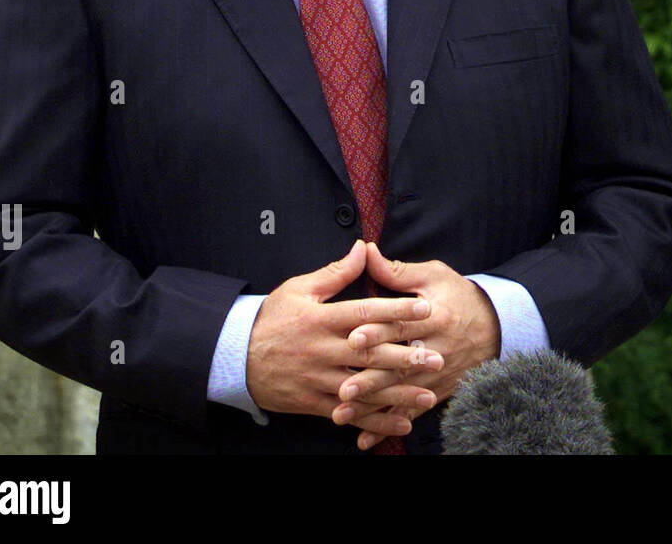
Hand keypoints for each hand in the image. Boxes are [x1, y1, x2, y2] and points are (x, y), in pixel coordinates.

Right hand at [244, 240, 445, 427]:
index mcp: (322, 318)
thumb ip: (336, 272)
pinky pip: (349, 413)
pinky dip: (375, 421)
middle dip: (406, 357)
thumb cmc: (272, 318)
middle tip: (438, 358)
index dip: (397, 310)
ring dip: (397, 394)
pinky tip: (400, 424)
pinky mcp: (314, 402)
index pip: (365, 312)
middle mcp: (323, 350)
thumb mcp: (299, 289)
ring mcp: (319, 379)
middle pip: (370, 353)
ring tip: (428, 396)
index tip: (425, 308)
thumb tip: (363, 247)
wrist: (234, 357)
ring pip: (364, 388)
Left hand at [332, 242, 500, 449]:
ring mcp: (437, 373)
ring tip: (344, 412)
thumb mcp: (433, 276)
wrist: (495, 326)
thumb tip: (366, 251)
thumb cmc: (458, 295)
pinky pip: (411, 410)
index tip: (353, 337)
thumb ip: (397, 271)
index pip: (402, 324)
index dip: (378, 331)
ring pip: (401, 391)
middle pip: (399, 364)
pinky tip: (365, 438)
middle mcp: (436, 347)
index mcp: (434, 315)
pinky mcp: (436, 391)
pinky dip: (388, 425)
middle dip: (371, 377)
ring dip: (372, 404)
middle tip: (343, 388)